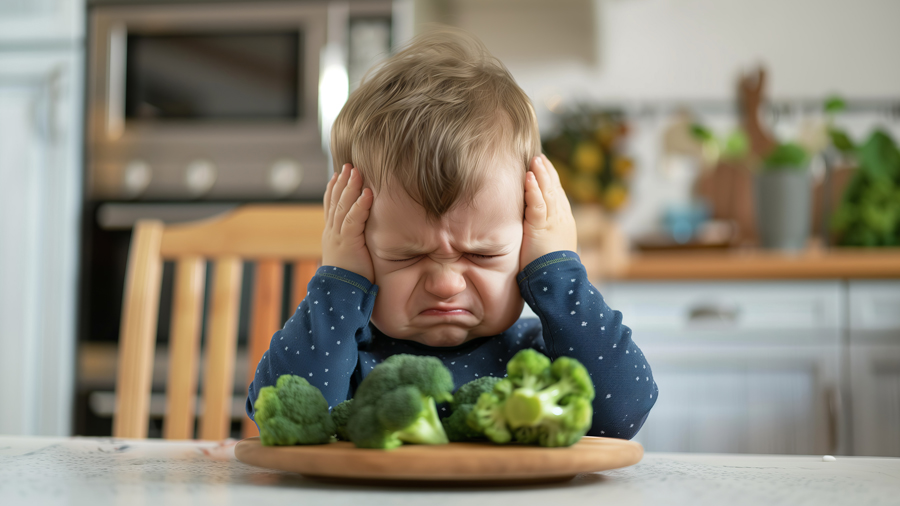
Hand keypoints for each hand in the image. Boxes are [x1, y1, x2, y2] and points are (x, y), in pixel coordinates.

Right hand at [322, 163, 374, 282]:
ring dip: (350, 187)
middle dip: (342, 182)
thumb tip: (361, 239)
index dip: (334, 190)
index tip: (337, 175)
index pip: (331, 207)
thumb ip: (353, 243)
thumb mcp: (350, 255)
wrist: (341, 295)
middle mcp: (332, 233)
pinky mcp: (348, 243)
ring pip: (343, 206)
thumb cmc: (350, 279)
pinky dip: (360, 205)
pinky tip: (367, 193)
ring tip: (356, 171)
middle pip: (336, 202)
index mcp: (332, 235)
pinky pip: (354, 220)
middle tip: (348, 166)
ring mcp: (338, 237)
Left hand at [520, 154, 577, 269]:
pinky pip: (538, 205)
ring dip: (541, 175)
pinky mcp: (542, 227)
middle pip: (555, 189)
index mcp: (563, 221)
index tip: (543, 166)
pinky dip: (534, 190)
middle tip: (538, 157)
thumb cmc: (549, 268)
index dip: (550, 179)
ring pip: (548, 193)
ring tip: (535, 160)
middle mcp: (561, 218)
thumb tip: (532, 228)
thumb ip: (541, 231)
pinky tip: (529, 177)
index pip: (557, 195)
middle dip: (547, 172)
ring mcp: (553, 221)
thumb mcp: (548, 244)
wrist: (557, 281)